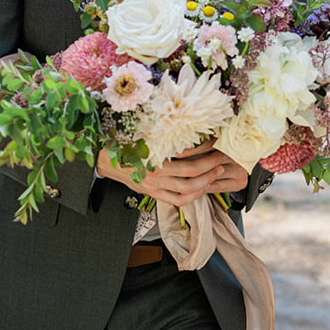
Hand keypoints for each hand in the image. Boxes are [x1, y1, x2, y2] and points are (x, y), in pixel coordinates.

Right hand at [97, 141, 248, 205]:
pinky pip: (179, 199)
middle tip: (222, 158)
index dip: (204, 148)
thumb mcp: (145, 135)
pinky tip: (202, 189)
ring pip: (188, 187)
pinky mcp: (153, 194)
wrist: (107, 160)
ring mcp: (154, 185)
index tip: (215, 142)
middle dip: (211, 164)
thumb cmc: (127, 145)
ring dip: (207, 180)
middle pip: (192, 170)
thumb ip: (166, 136)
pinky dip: (194, 196)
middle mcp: (154, 170)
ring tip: (216, 172)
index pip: (186, 151)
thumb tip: (191, 129)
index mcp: (154, 152)